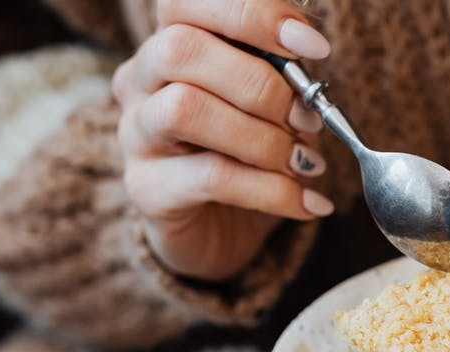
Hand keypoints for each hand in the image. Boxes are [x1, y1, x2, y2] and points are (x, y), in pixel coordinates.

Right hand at [112, 0, 334, 280]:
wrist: (217, 230)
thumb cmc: (245, 154)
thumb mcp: (268, 105)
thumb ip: (279, 75)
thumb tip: (309, 64)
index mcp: (170, 44)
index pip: (185, 1)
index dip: (251, 13)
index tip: (314, 46)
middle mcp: (140, 81)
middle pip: (181, 49)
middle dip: (260, 83)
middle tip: (307, 118)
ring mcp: (135, 135)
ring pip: (186, 109)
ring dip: (262, 137)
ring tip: (305, 162)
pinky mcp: (147, 189)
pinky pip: (211, 178)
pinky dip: (273, 190)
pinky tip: (308, 202)